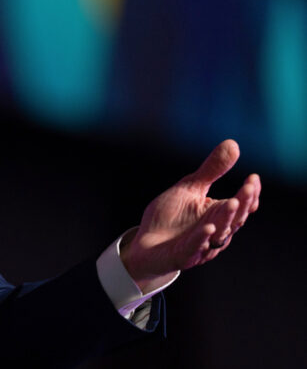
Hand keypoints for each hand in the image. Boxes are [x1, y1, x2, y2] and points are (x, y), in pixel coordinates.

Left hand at [120, 139, 260, 292]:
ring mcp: (201, 245)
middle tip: (248, 187)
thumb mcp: (190, 188)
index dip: (249, 194)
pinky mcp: (184, 255)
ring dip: (226, 219)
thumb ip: (211, 170)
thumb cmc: (170, 216)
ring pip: (219, 233)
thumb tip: (233, 144)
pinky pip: (195, 248)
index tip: (253, 178)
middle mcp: (215, 231)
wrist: (146, 244)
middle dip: (242, 203)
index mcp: (218, 214)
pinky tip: (208, 227)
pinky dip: (202, 238)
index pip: (241, 205)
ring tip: (231, 202)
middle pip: (234, 219)